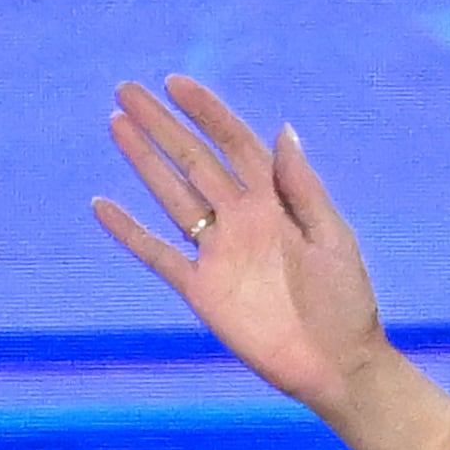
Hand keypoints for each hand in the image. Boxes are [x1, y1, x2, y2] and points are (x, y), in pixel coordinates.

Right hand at [89, 74, 449, 449]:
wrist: (337, 365)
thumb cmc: (346, 302)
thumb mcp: (333, 239)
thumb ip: (303, 188)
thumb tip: (284, 130)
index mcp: (275, 204)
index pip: (235, 145)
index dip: (208, 113)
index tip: (177, 83)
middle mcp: (240, 221)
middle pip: (194, 161)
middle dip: (163, 126)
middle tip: (127, 91)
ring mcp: (218, 253)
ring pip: (172, 196)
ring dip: (145, 162)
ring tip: (117, 124)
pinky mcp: (201, 290)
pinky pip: (158, 255)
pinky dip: (130, 232)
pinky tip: (103, 205)